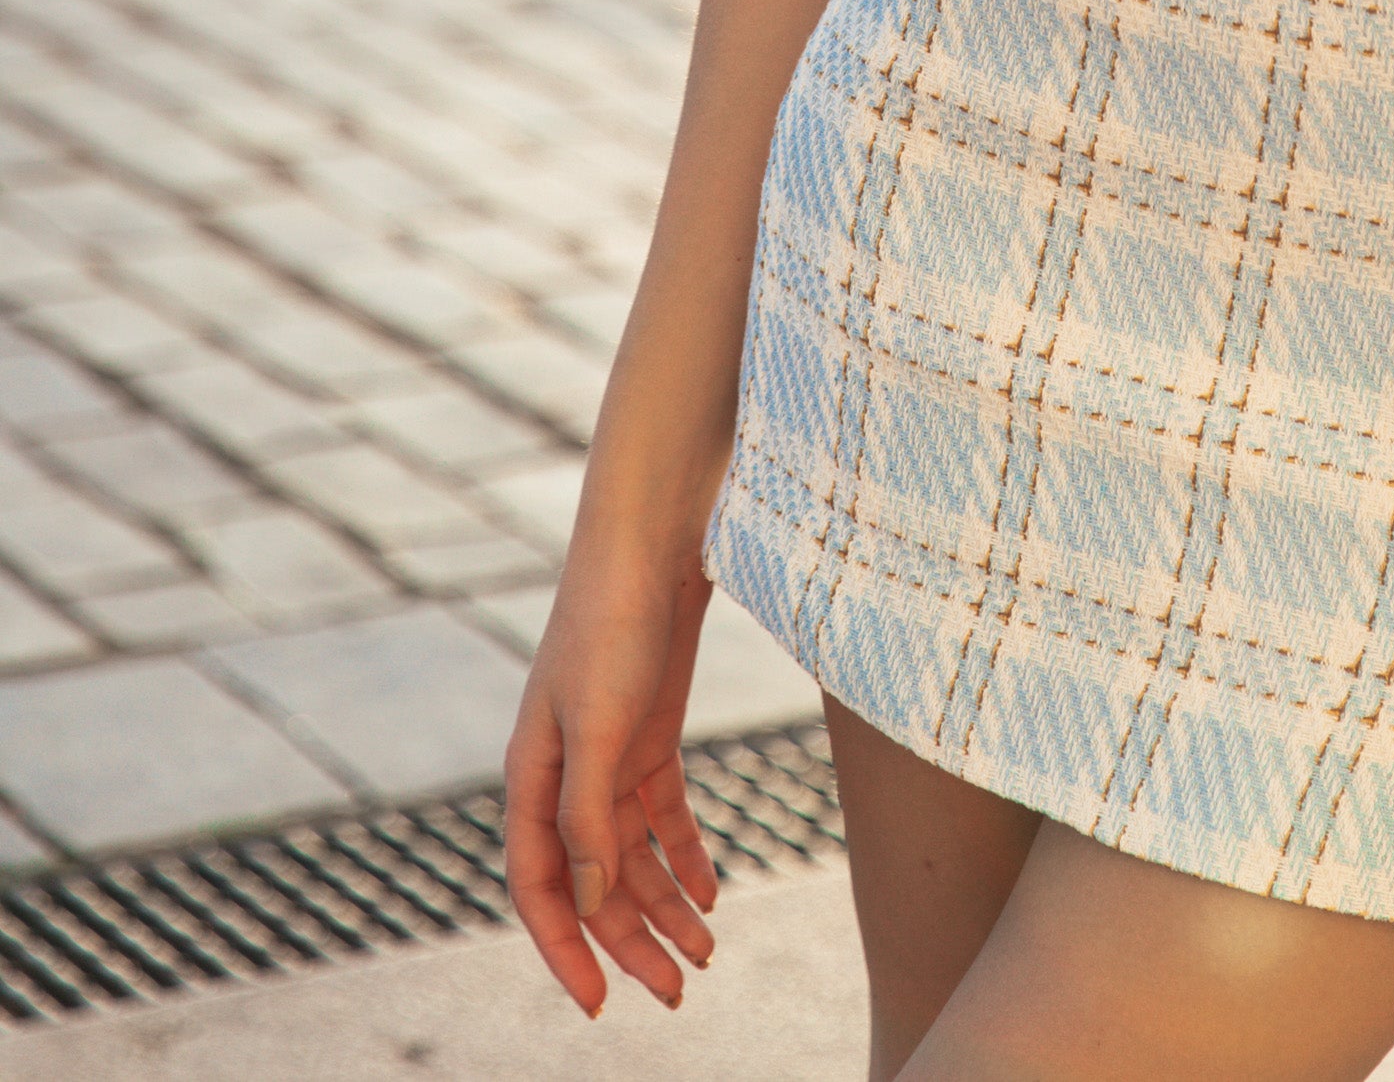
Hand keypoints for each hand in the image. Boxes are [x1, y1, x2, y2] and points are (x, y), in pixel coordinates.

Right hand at [504, 538, 721, 1015]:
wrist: (655, 538)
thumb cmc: (613, 622)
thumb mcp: (599, 723)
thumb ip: (589, 813)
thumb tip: (592, 901)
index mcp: (532, 776)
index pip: (541, 886)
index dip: (566, 949)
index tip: (599, 1005)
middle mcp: (564, 774)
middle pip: (594, 881)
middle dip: (630, 941)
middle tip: (677, 992)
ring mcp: (608, 754)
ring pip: (632, 854)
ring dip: (665, 905)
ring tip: (706, 953)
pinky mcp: (650, 733)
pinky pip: (662, 815)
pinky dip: (684, 856)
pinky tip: (711, 891)